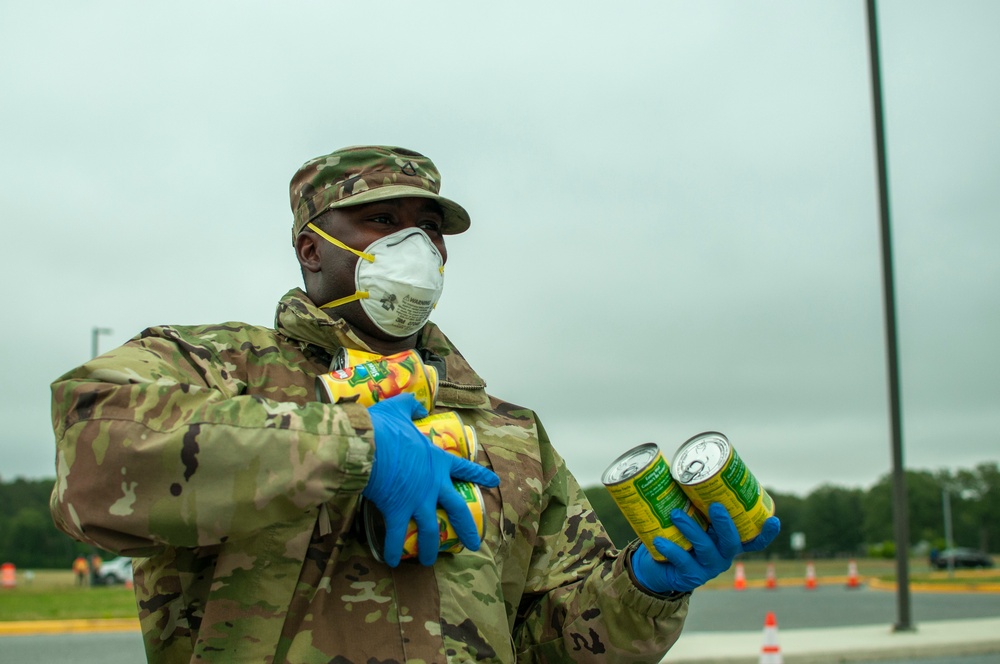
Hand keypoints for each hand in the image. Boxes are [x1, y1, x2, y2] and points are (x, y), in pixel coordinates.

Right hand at [363, 394, 499, 566]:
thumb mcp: (399, 409)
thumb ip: (410, 406)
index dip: (479, 476)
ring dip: (430, 547)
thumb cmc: (384, 427)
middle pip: (456, 509)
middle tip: (474, 543)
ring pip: (430, 529)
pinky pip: (396, 535)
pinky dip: (393, 549)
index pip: (464, 470)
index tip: (494, 482)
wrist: (369, 444)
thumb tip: (418, 405)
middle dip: (466, 527)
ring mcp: (418, 499)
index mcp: (437, 461)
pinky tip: (391, 561)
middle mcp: (433, 484)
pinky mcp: (398, 510)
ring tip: (430, 562)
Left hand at [631, 503, 780, 593]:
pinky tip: (659, 540)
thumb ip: (691, 498)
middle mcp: (723, 555)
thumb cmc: (677, 534)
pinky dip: (671, 549)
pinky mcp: (689, 576)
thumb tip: (681, 466)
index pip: (754, 539)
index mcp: (727, 540)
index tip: (773, 519)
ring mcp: (708, 568)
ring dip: (692, 530)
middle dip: (725, 523)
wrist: (657, 566)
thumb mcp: (689, 517)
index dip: (766, 532)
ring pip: (706, 549)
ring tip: (676, 514)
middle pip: (731, 541)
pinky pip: (683, 562)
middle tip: (715, 506)